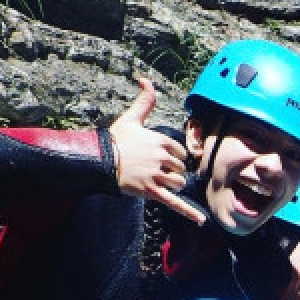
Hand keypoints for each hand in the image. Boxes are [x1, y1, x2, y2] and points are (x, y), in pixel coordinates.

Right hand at [108, 78, 202, 224]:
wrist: (98, 160)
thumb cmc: (115, 140)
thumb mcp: (131, 118)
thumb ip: (144, 101)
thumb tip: (145, 79)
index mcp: (160, 141)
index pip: (180, 152)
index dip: (172, 156)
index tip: (157, 156)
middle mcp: (161, 158)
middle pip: (180, 169)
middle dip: (171, 171)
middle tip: (152, 169)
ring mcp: (156, 176)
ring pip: (179, 183)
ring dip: (172, 184)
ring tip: (157, 181)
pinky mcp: (151, 191)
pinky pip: (174, 203)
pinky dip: (188, 212)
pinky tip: (201, 220)